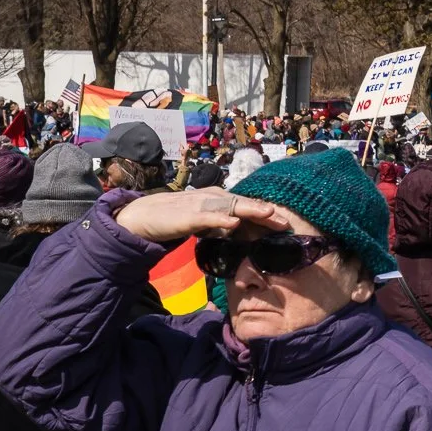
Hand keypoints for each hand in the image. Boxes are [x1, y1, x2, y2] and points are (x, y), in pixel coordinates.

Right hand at [115, 189, 293, 245]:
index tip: (287, 224)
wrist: (143, 215)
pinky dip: (221, 219)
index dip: (267, 214)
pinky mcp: (188, 215)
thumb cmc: (177, 218)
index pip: (248, 206)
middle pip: (245, 204)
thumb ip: (222, 225)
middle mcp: (214, 198)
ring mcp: (201, 204)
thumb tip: (241, 232)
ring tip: (270, 214)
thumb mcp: (205, 223)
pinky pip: (208, 217)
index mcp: (220, 200)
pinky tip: (234, 223)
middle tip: (287, 223)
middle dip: (267, 213)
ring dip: (251, 209)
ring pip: (231, 206)